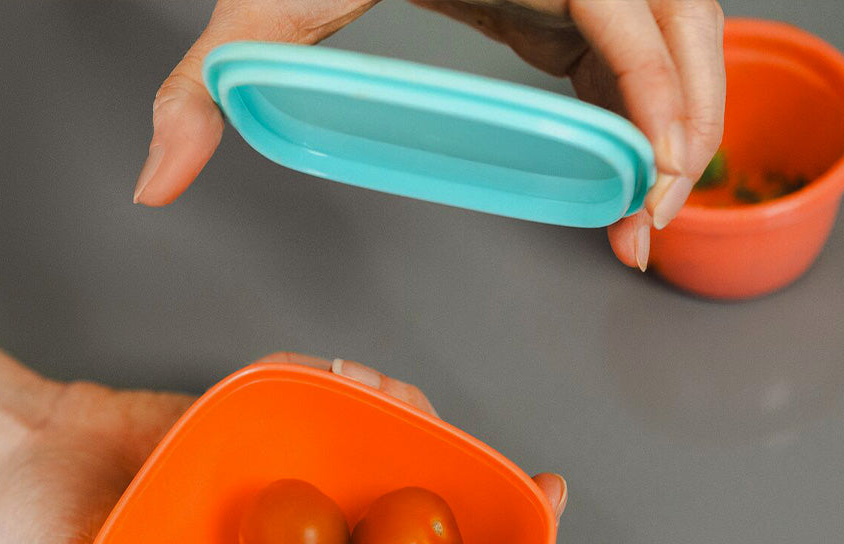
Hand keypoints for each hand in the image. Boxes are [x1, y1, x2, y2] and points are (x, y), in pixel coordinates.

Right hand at [0, 356, 590, 543]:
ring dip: (439, 456)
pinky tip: (374, 388)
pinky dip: (371, 399)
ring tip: (446, 428)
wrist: (36, 464)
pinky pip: (350, 424)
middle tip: (552, 502)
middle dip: (502, 543)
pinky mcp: (291, 449)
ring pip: (401, 494)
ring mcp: (312, 517)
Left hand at [133, 0, 723, 272]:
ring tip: (645, 208)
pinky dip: (638, 103)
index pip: (627, 12)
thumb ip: (205, 85)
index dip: (658, 100)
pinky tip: (618, 162)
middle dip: (687, 126)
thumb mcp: (262, 4)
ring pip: (673, 31)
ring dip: (676, 119)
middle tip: (655, 223)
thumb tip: (155, 181)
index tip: (656, 181)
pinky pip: (630, 40)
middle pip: (680, 23)